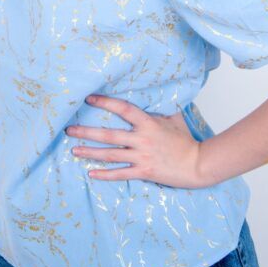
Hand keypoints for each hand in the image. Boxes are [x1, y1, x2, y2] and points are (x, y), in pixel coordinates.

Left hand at [65, 94, 208, 188]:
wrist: (198, 164)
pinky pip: (121, 173)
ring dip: (90, 153)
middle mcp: (142, 139)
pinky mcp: (144, 171)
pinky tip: (91, 173)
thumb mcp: (174, 118)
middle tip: (69, 130)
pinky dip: (105, 174)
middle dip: (87, 132)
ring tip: (74, 150)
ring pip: (110, 154)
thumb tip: (157, 91)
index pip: (123, 109)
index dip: (106, 102)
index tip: (89, 98)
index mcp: (149, 123)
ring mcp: (142, 156)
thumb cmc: (187, 141)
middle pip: (109, 135)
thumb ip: (161, 107)